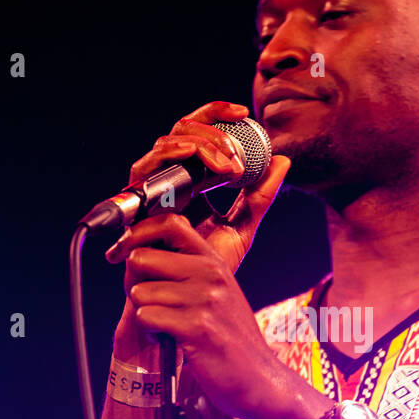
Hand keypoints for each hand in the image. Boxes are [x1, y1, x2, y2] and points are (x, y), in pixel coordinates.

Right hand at [109, 100, 288, 369]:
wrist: (181, 305)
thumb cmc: (204, 271)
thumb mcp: (242, 227)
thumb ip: (260, 196)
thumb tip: (283, 160)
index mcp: (192, 178)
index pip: (199, 133)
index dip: (216, 114)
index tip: (245, 113)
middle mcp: (169, 178)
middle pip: (182, 129)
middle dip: (213, 130)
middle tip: (240, 152)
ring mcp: (151, 189)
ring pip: (167, 141)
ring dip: (201, 145)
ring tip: (231, 166)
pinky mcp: (136, 202)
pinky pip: (147, 166)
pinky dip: (176, 157)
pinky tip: (207, 167)